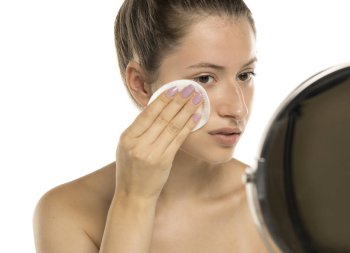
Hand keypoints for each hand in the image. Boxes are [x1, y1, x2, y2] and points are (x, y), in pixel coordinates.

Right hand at [115, 85, 202, 199]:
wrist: (133, 194)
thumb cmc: (131, 169)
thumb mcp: (127, 147)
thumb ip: (138, 130)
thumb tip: (156, 109)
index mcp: (127, 137)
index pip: (147, 113)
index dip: (162, 99)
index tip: (173, 88)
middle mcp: (138, 144)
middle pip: (162, 117)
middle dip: (178, 100)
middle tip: (189, 88)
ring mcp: (151, 153)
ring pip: (172, 126)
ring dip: (186, 110)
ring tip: (196, 98)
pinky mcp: (163, 161)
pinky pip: (178, 139)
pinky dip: (188, 126)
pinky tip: (196, 116)